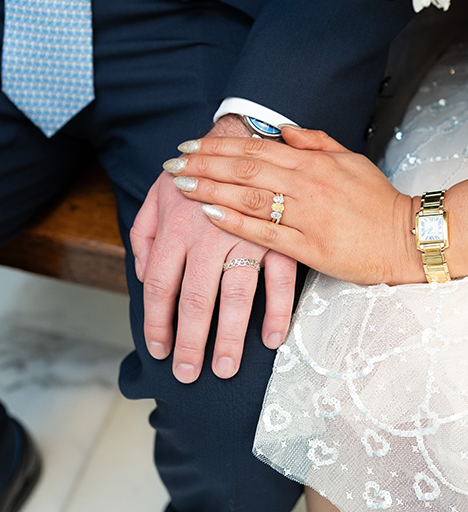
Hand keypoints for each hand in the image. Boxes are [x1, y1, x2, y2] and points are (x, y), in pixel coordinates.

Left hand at [130, 116, 296, 382]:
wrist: (243, 137)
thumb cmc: (196, 173)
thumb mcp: (158, 195)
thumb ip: (144, 235)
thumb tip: (142, 275)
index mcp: (175, 226)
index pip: (159, 285)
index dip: (157, 323)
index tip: (159, 351)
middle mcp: (208, 234)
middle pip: (195, 298)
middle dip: (191, 342)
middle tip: (189, 374)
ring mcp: (246, 235)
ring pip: (236, 294)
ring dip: (232, 336)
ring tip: (226, 367)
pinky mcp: (277, 235)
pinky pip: (280, 279)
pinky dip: (278, 310)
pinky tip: (272, 338)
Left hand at [163, 127, 423, 285]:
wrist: (407, 237)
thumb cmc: (377, 200)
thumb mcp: (350, 160)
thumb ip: (315, 142)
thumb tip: (283, 130)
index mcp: (315, 162)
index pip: (256, 149)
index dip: (219, 146)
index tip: (190, 146)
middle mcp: (308, 184)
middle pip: (245, 170)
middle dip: (204, 164)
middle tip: (173, 163)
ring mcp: (308, 216)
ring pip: (250, 198)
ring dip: (211, 189)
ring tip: (181, 185)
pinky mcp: (310, 248)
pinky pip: (265, 233)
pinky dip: (235, 223)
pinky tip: (209, 215)